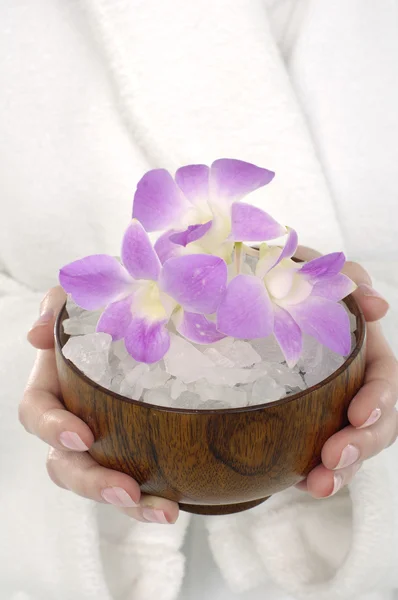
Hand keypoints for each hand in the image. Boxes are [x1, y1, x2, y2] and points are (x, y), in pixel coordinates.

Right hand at [19, 287, 178, 523]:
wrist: (152, 322)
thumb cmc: (108, 314)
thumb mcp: (83, 300)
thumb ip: (57, 309)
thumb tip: (36, 333)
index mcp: (54, 389)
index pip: (37, 413)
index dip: (53, 427)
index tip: (83, 435)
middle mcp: (73, 422)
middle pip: (65, 465)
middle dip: (91, 481)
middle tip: (125, 489)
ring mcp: (102, 444)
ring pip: (100, 485)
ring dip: (128, 503)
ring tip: (163, 510)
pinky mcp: (132, 454)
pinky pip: (136, 485)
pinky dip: (151, 500)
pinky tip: (177, 504)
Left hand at [295, 248, 397, 497]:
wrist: (237, 301)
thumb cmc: (280, 280)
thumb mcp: (308, 268)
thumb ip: (344, 277)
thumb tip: (379, 305)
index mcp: (360, 348)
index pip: (384, 378)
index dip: (380, 399)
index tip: (359, 415)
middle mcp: (348, 381)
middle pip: (375, 423)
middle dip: (361, 446)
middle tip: (334, 459)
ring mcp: (326, 405)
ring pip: (347, 446)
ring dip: (340, 470)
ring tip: (319, 486)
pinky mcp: (300, 422)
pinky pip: (311, 453)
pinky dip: (308, 471)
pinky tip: (297, 482)